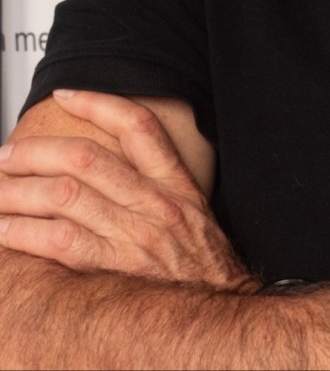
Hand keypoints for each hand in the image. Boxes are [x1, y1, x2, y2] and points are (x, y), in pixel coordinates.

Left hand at [0, 90, 253, 290]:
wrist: (222, 320)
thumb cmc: (206, 273)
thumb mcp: (195, 217)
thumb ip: (160, 191)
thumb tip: (113, 172)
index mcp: (174, 186)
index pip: (137, 126)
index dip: (98, 103)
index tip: (66, 95)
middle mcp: (153, 204)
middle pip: (86, 157)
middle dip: (38, 150)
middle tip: (8, 154)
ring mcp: (133, 236)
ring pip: (65, 195)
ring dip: (20, 189)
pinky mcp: (114, 269)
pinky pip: (59, 241)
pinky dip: (25, 232)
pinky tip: (4, 230)